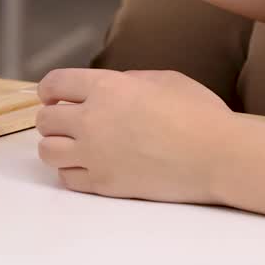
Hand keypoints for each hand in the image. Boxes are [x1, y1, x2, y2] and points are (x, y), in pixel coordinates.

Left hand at [35, 68, 231, 203]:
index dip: (50, 90)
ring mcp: (95, 155)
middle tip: (68, 123)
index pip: (54, 84)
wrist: (219, 157)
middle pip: (44, 120)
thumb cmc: (199, 114)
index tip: (55, 96)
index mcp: (106, 88)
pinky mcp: (103, 184)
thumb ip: (127, 81)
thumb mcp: (163, 79)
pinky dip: (72, 171)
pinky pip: (67, 178)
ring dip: (57, 146)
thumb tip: (108, 88)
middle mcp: (92, 120)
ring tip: (75, 146)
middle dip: (53, 119)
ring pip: (47, 151)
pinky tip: (89, 166)